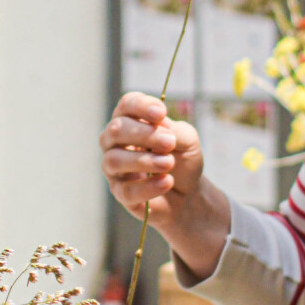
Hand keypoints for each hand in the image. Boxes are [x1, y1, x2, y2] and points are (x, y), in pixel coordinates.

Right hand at [98, 92, 229, 279]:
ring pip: (113, 160)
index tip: (163, 112)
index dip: (140, 106)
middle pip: (115, 130)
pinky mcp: (121, 196)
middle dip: (142, 135)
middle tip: (168, 142)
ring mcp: (115, 171)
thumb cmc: (187, 163)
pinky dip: (147, 186)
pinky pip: (125, 190)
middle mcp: (117, 143)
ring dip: (142, 161)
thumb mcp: (189, 142)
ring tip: (168, 165)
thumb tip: (160, 130)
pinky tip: (167, 183)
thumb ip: (176, 131)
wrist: (191, 200)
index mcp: (133, 121)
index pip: (126, 105)